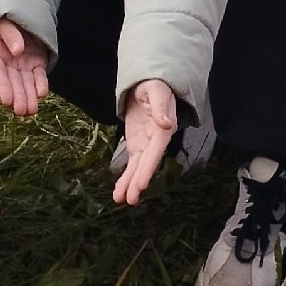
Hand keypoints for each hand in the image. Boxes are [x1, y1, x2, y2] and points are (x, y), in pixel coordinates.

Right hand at [0, 19, 50, 117]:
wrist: (16, 16)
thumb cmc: (3, 18)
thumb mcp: (2, 21)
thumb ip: (9, 34)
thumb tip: (17, 51)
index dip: (2, 86)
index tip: (6, 101)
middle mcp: (7, 63)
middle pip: (12, 82)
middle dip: (18, 96)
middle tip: (21, 112)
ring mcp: (22, 64)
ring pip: (26, 82)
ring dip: (29, 96)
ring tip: (32, 111)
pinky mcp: (36, 62)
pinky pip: (38, 75)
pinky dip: (41, 84)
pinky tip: (42, 94)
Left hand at [113, 79, 179, 205]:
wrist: (148, 85)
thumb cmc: (155, 86)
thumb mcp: (156, 91)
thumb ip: (161, 107)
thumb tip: (167, 123)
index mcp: (163, 129)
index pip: (156, 150)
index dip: (149, 167)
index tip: (142, 183)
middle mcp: (156, 141)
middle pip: (147, 164)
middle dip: (138, 181)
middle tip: (130, 198)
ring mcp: (146, 145)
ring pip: (138, 168)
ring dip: (130, 184)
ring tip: (121, 200)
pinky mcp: (137, 145)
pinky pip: (132, 164)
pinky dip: (125, 178)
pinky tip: (119, 192)